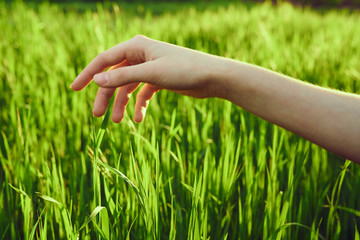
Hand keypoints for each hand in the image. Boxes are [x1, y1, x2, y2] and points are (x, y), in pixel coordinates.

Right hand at [70, 35, 223, 122]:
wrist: (212, 77)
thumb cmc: (184, 70)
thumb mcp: (151, 73)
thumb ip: (123, 77)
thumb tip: (97, 79)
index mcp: (136, 47)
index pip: (104, 60)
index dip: (88, 74)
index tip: (73, 89)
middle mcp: (141, 55)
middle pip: (115, 77)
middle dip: (106, 96)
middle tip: (97, 116)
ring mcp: (149, 68)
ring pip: (128, 87)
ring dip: (122, 104)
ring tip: (118, 122)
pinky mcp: (159, 80)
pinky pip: (142, 93)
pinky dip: (139, 105)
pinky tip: (140, 119)